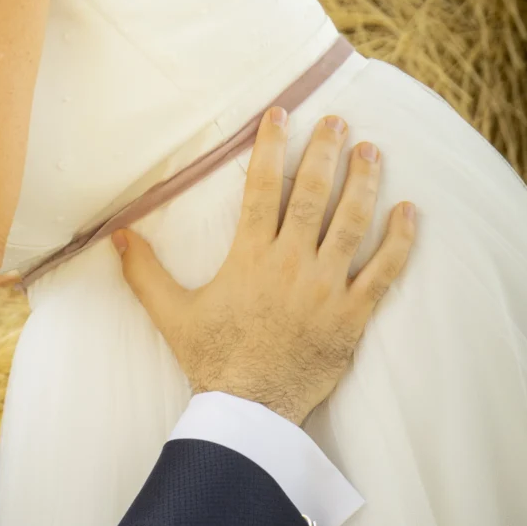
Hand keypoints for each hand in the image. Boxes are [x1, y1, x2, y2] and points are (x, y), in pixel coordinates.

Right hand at [114, 109, 415, 424]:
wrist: (251, 409)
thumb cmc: (212, 360)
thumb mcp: (171, 314)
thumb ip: (145, 271)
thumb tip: (116, 234)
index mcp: (249, 258)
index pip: (261, 189)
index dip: (270, 148)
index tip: (280, 115)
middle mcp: (290, 265)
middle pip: (312, 196)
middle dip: (325, 153)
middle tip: (337, 121)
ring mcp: (326, 288)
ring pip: (351, 224)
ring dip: (363, 183)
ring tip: (371, 151)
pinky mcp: (352, 315)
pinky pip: (384, 272)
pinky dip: (399, 240)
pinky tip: (409, 212)